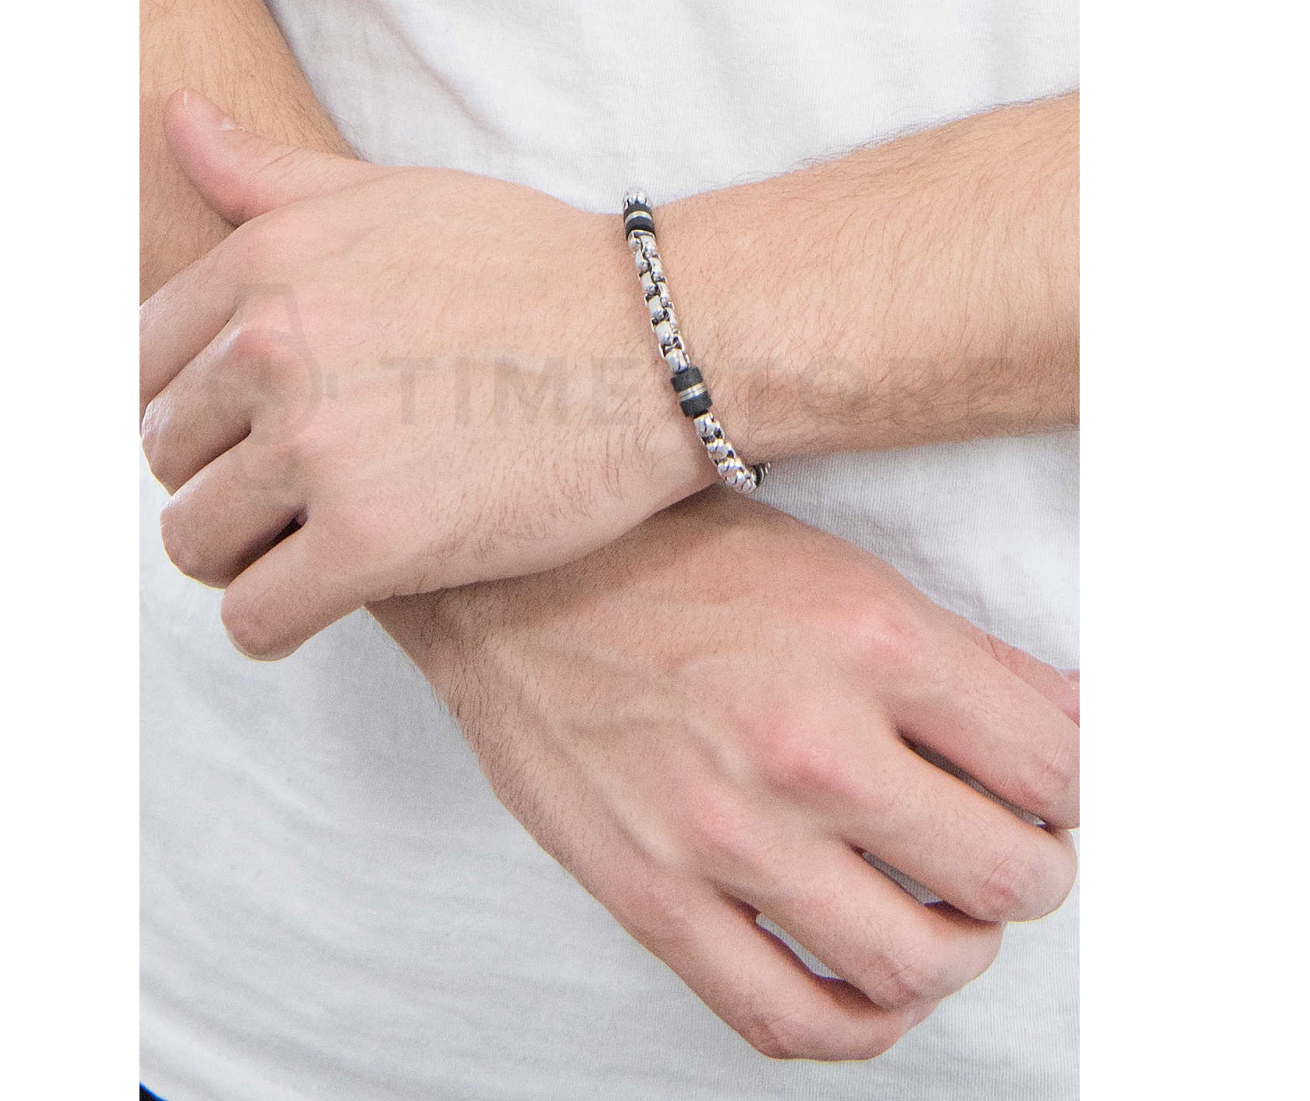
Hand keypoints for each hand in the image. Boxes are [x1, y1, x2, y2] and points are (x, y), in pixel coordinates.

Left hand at [140, 92, 713, 654]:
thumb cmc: (535, 268)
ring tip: (304, 543)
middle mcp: (272, 352)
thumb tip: (172, 116)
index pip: (142, 364)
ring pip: (195, 543)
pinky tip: (322, 598)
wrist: (658, 347)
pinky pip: (256, 617)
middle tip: (295, 487)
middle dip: (218, 476)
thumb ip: (269, 174)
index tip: (249, 427)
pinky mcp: (374, 543)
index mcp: (265, 266)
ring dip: (239, 553)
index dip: (193, 406)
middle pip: (165, 456)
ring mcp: (319, 450)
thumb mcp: (394, 195)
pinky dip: (274, 619)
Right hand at [376, 490, 1078, 1061]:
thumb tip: (1069, 721)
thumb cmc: (663, 556)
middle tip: (1013, 849)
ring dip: (962, 950)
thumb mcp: (831, 567)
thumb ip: (963, 653)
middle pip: (1008, 875)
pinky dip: (860, 1025)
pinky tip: (870, 984)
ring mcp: (726, 832)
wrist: (508, 577)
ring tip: (948, 913)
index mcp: (868, 639)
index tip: (1049, 789)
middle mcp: (807, 741)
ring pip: (916, 963)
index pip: (1052, 766)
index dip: (1072, 787)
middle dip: (1035, 871)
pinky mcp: (654, 895)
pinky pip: (787, 1018)